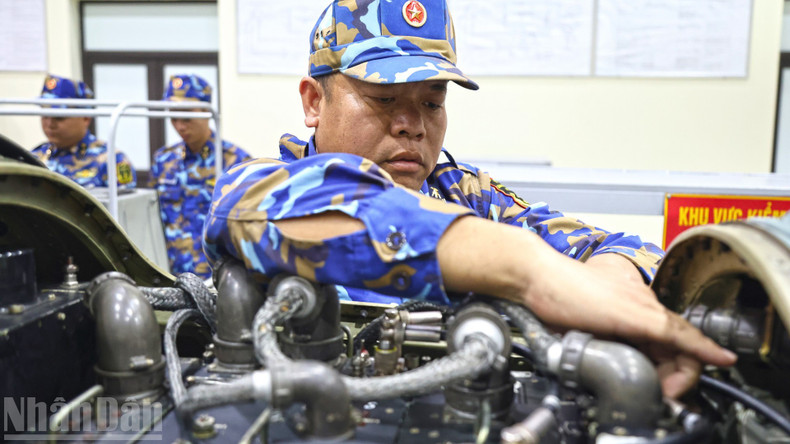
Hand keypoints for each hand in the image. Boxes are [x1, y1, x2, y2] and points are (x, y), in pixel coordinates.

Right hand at [437, 217, 736, 397]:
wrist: (537, 275)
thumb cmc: (551, 292)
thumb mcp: (580, 318)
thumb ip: (596, 330)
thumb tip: (595, 344)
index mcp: (629, 302)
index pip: (665, 336)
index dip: (670, 363)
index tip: (663, 384)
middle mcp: (641, 300)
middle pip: (677, 343)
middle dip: (678, 374)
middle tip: (665, 393)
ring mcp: (641, 306)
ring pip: (681, 343)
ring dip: (682, 374)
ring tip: (666, 392)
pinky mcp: (638, 315)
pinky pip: (679, 335)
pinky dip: (702, 350)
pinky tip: (718, 358)